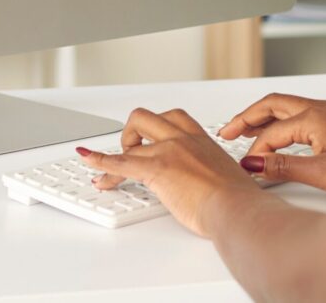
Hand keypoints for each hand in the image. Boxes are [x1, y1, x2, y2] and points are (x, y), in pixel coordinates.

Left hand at [77, 108, 260, 237]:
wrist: (235, 207)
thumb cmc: (237, 198)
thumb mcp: (226, 176)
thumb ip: (212, 173)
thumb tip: (208, 184)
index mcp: (201, 139)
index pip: (173, 119)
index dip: (156, 127)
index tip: (148, 138)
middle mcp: (183, 139)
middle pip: (146, 118)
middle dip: (133, 133)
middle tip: (134, 153)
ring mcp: (168, 151)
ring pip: (130, 140)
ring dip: (117, 153)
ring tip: (113, 170)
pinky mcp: (156, 169)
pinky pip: (120, 163)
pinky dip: (99, 161)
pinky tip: (89, 159)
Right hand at [219, 94, 325, 194]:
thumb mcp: (322, 173)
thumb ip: (284, 167)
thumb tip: (254, 164)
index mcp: (315, 117)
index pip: (272, 131)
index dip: (255, 150)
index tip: (247, 167)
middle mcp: (322, 109)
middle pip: (274, 105)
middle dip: (248, 117)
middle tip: (228, 130)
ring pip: (287, 109)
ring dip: (265, 119)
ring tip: (246, 133)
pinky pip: (301, 116)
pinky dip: (282, 124)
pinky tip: (279, 139)